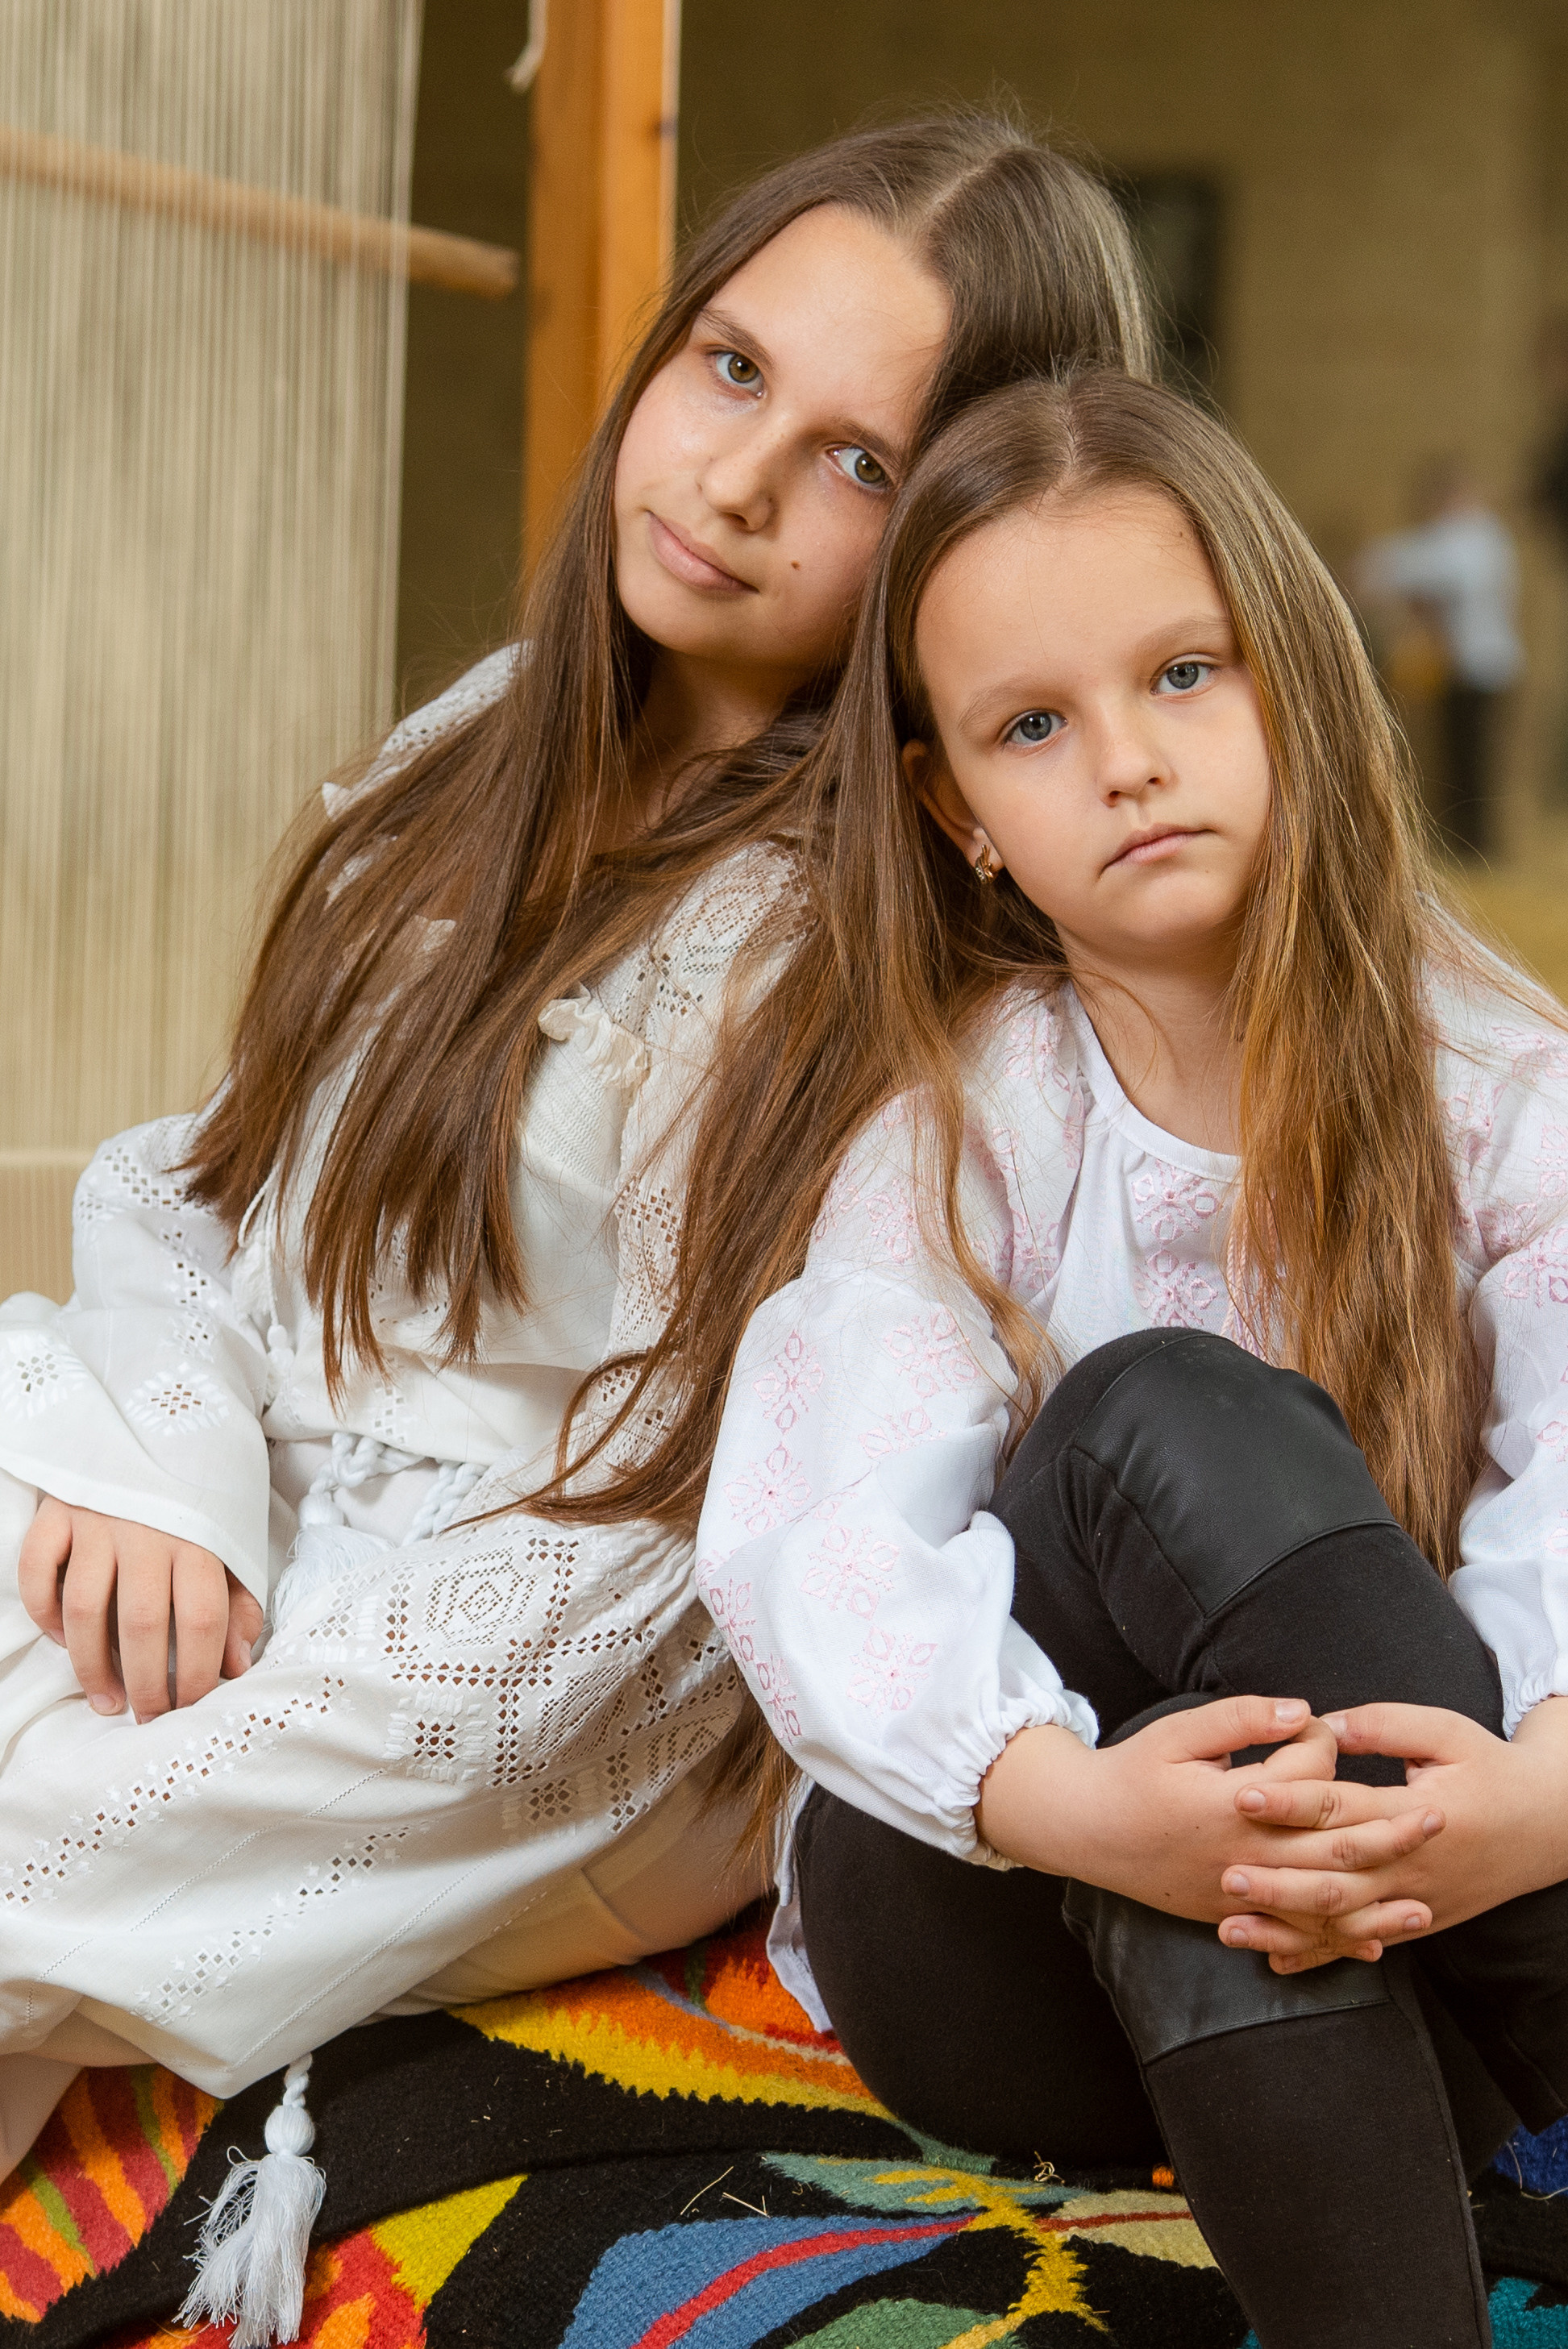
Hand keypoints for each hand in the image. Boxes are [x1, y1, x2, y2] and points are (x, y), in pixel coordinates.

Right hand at [18, 1498, 262, 1719]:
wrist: (166, 1418)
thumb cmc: (203, 1495)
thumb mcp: (234, 1542)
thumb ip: (237, 1605)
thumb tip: (236, 1668)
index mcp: (201, 1538)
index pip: (201, 1620)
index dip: (197, 1674)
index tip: (191, 1706)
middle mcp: (148, 1531)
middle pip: (141, 1623)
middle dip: (146, 1683)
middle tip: (148, 1717)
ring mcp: (97, 1520)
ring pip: (83, 1608)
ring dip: (90, 1665)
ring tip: (107, 1700)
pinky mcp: (57, 1510)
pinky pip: (37, 1571)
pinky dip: (42, 1611)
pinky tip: (59, 1638)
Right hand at [977, 1695, 1443, 1950]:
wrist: (1085, 1830)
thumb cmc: (1131, 1773)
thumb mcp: (1179, 1732)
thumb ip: (1242, 1718)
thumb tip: (1302, 1710)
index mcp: (1234, 1803)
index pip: (1305, 1777)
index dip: (1325, 1747)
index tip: (1328, 1727)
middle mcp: (1244, 1855)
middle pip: (1330, 1848)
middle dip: (1388, 1833)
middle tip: (1436, 1820)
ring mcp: (1240, 1893)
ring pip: (1321, 1904)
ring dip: (1376, 1902)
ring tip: (1423, 1899)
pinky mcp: (1233, 1915)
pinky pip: (1294, 1933)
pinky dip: (1336, 1940)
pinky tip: (1372, 1943)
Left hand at [1216, 1698, 1567, 1972]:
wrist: (1546, 1825)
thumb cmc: (1490, 1768)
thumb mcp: (1446, 1733)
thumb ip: (1384, 1726)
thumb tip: (1323, 1724)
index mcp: (1419, 1814)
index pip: (1344, 1810)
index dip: (1291, 1801)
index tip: (1242, 1794)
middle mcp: (1414, 1866)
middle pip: (1336, 1877)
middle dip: (1277, 1878)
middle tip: (1223, 1871)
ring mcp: (1415, 1901)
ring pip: (1343, 1922)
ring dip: (1286, 1926)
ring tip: (1231, 1924)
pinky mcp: (1417, 1921)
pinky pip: (1362, 1943)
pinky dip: (1319, 1955)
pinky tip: (1276, 1960)